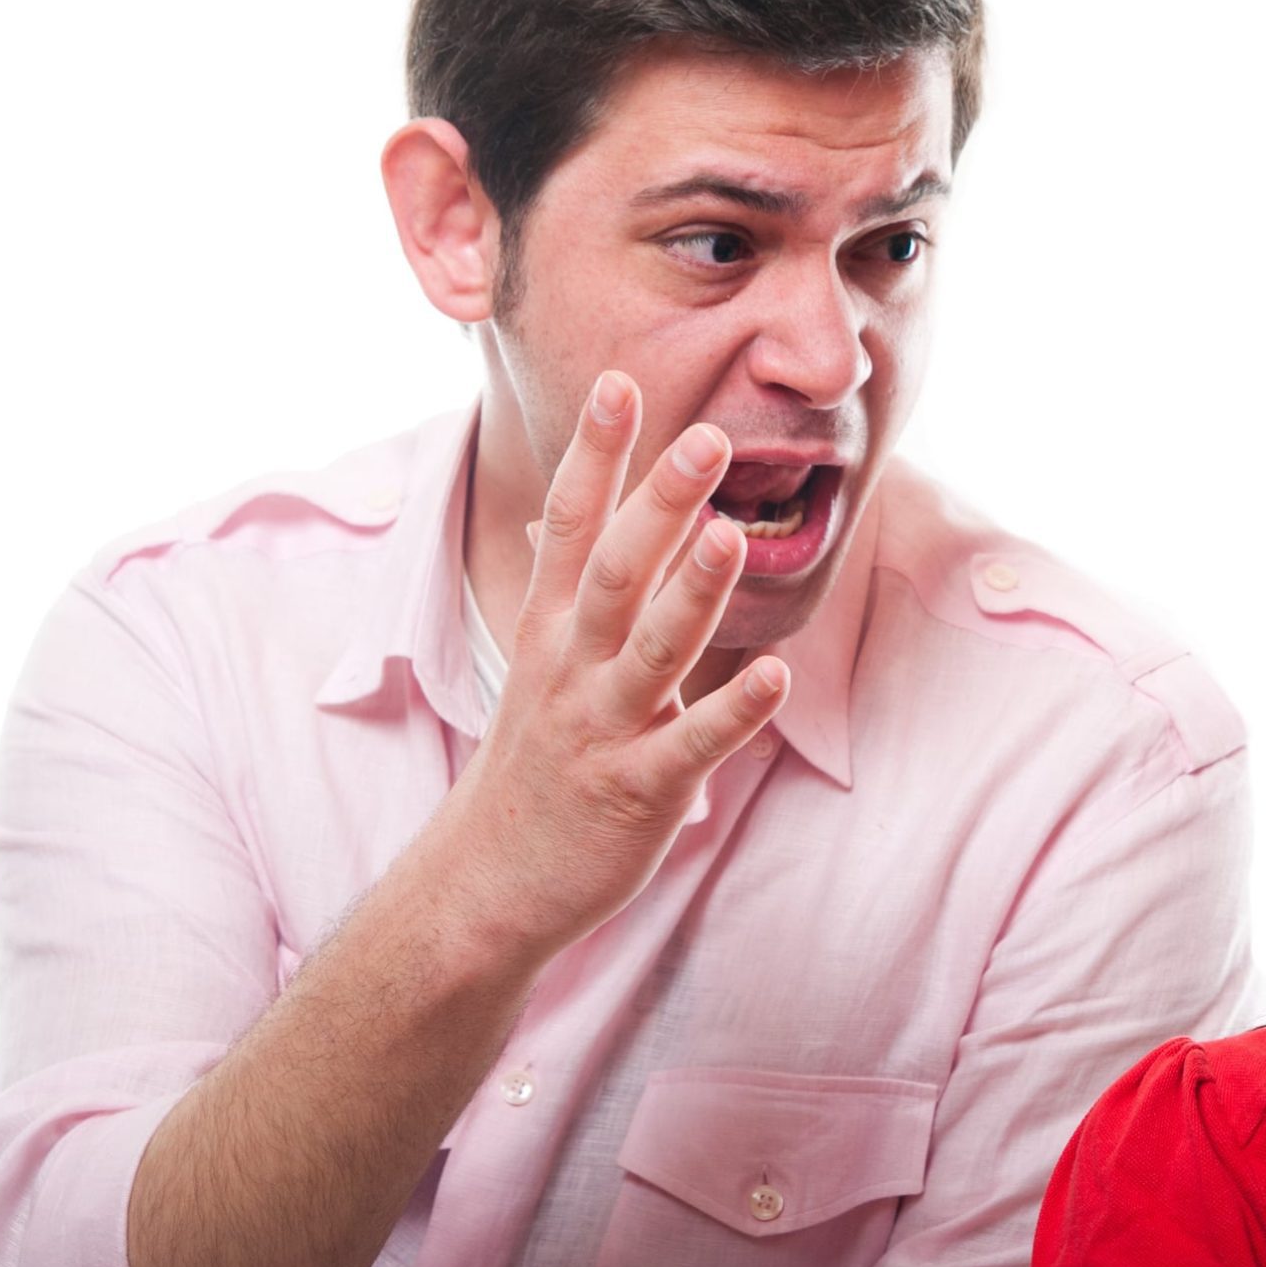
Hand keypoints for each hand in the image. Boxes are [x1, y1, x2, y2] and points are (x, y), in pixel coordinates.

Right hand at [431, 369, 788, 964]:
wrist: (489, 884)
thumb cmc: (537, 762)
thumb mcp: (542, 664)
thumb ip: (573, 589)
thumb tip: (566, 515)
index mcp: (551, 628)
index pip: (570, 523)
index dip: (595, 454)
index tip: (619, 383)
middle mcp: (571, 668)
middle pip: (613, 570)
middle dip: (656, 503)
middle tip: (705, 435)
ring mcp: (602, 728)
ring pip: (650, 650)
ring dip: (691, 593)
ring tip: (730, 534)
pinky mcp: (639, 789)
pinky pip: (692, 747)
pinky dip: (733, 713)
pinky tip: (776, 678)